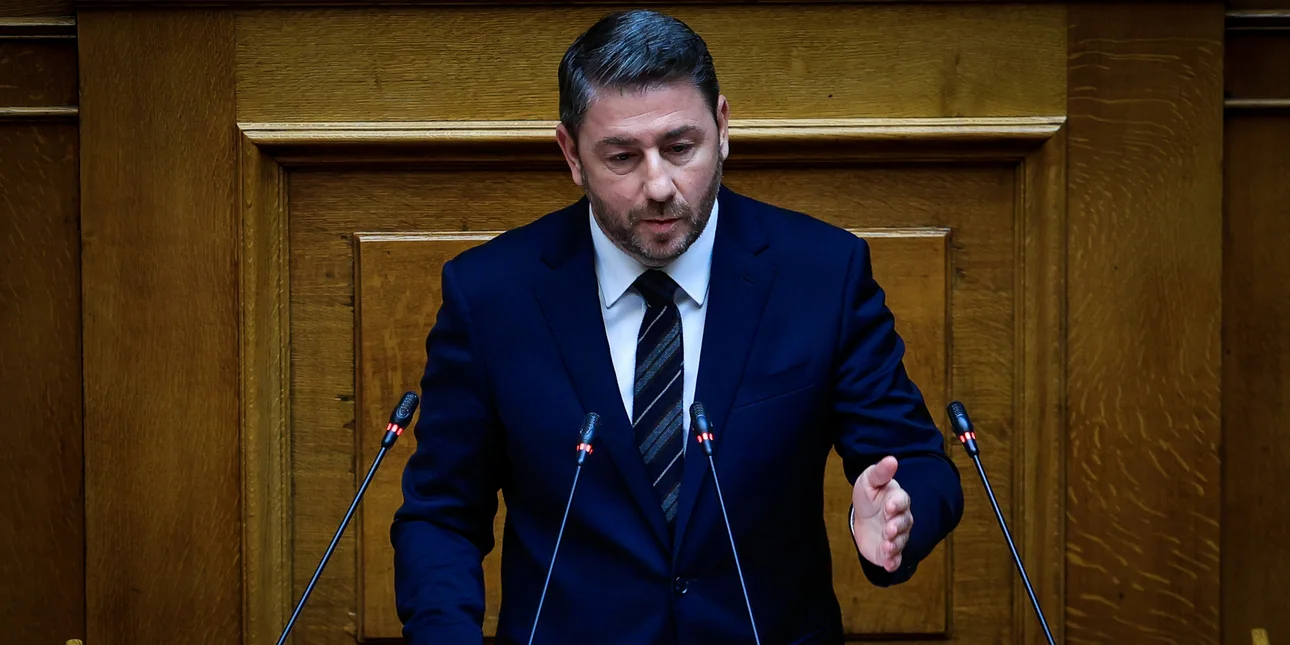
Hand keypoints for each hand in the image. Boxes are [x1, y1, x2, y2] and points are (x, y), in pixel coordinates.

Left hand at [851, 456, 912, 571]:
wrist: (863, 516)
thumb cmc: (869, 496)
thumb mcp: (869, 481)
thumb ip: (879, 473)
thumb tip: (891, 459)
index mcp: (896, 499)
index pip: (902, 501)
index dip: (897, 504)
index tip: (889, 506)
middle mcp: (901, 519)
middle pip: (903, 523)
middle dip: (897, 527)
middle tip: (889, 529)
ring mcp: (896, 536)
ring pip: (900, 541)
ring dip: (895, 545)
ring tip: (887, 546)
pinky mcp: (889, 551)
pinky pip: (895, 558)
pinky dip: (893, 562)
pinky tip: (889, 564)